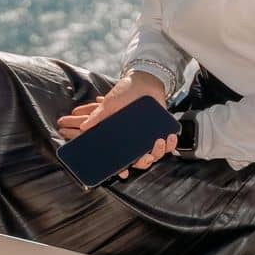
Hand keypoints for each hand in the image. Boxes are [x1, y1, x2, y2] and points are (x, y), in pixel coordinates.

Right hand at [55, 73, 179, 179]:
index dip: (122, 169)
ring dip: (158, 152)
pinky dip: (171, 143)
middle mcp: (136, 140)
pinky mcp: (162, 130)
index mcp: (122, 138)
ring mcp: (149, 136)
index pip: (122, 158)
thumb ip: (97, 115)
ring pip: (155, 154)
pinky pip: (169, 144)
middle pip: (140, 161)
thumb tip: (84, 126)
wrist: (143, 80)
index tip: (123, 174)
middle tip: (145, 157)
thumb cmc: (124, 92)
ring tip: (158, 141)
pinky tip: (169, 137)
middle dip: (143, 162)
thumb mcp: (109, 103)